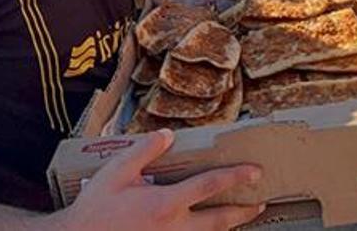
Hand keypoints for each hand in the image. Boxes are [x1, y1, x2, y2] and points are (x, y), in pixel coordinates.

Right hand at [51, 130, 262, 230]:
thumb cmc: (95, 209)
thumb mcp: (116, 171)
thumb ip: (144, 150)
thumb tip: (167, 135)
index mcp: (165, 203)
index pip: (210, 185)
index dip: (236, 176)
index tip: (255, 171)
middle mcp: (174, 228)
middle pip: (221, 220)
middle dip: (244, 211)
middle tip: (261, 202)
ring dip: (229, 226)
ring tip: (243, 216)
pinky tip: (209, 229)